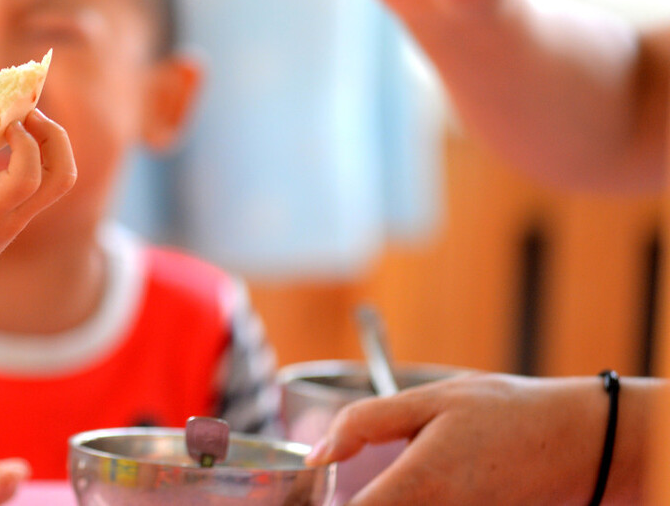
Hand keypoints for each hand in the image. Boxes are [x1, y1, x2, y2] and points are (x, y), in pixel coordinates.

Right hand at [0, 102, 75, 291]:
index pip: (27, 178)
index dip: (26, 144)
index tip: (7, 122)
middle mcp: (15, 214)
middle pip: (62, 177)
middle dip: (54, 137)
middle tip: (28, 112)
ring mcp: (26, 215)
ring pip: (64, 178)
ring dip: (55, 143)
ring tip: (27, 120)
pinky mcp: (28, 212)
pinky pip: (52, 179)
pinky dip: (47, 152)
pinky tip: (21, 135)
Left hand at [305, 373, 606, 504]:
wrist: (582, 442)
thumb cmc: (507, 414)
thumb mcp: (431, 399)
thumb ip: (366, 423)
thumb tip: (316, 453)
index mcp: (421, 482)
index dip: (322, 505)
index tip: (312, 493)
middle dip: (355, 503)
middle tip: (337, 490)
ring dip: (388, 501)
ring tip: (386, 481)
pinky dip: (415, 504)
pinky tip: (418, 490)